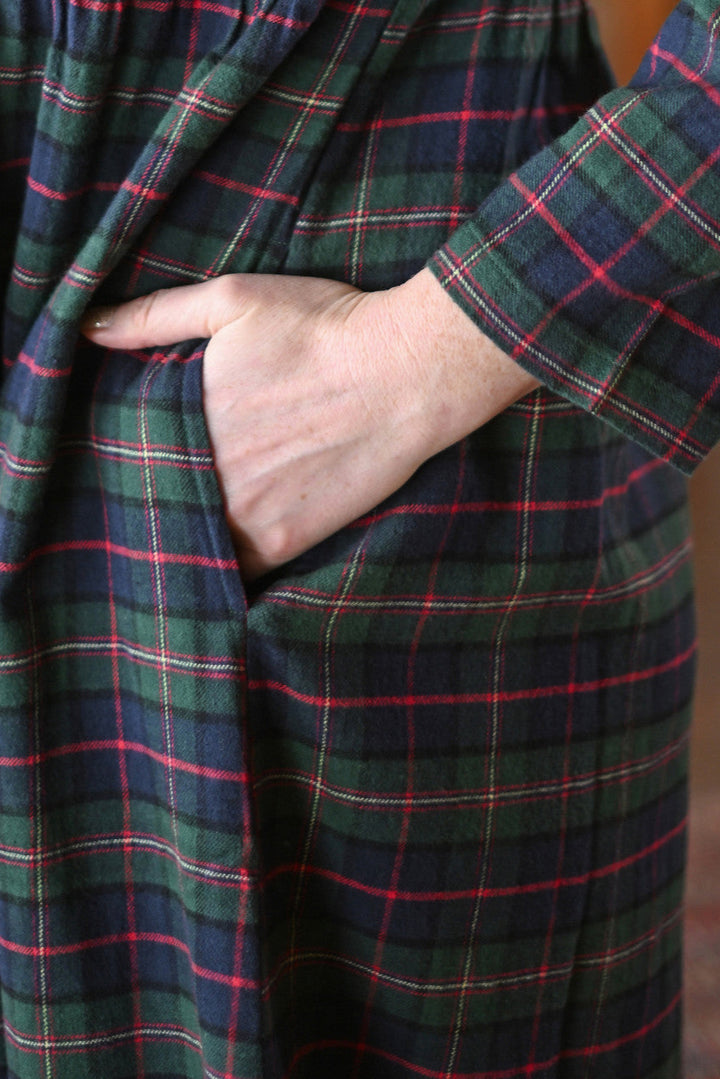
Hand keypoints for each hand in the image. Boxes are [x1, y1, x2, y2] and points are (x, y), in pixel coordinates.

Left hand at [81, 269, 537, 577]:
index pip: (128, 454)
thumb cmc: (323, 328)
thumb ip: (155, 316)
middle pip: (156, 502)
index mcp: (181, 417)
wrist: (405, 372)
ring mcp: (241, 514)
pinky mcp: (282, 542)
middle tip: (157, 501)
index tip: (130, 461)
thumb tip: (88, 330)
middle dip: (154, 501)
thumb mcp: (233, 300)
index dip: (127, 461)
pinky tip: (220, 565)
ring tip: (180, 537)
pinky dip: (223, 573)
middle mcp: (203, 473)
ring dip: (184, 540)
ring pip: (190, 543)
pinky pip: (235, 573)